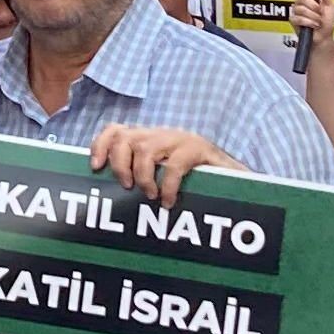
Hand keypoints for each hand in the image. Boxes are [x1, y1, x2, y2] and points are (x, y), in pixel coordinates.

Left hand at [90, 123, 229, 205]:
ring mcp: (182, 139)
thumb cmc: (195, 187)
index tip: (94, 167)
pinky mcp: (201, 149)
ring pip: (146, 148)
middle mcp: (163, 135)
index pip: (116, 130)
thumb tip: (106, 192)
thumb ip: (140, 179)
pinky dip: (167, 186)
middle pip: (126, 137)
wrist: (239, 183)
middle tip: (127, 188)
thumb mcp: (161, 181)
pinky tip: (169, 202)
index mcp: (150, 140)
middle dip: (119, 164)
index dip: (101, 145)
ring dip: (143, 176)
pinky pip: (175, 164)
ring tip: (149, 196)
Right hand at [295, 0, 333, 39]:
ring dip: (313, 17)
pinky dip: (309, 22)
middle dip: (314, 7)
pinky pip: (298, 18)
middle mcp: (301, 1)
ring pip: (301, 9)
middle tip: (320, 12)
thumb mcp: (331, 5)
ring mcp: (296, 11)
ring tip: (318, 21)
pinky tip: (313, 25)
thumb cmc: (327, 23)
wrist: (324, 38)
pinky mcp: (293, 20)